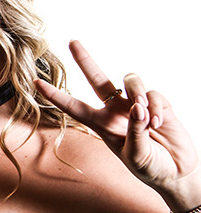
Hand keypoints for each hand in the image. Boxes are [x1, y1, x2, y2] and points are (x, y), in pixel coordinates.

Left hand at [35, 40, 200, 207]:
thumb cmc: (150, 167)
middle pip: (97, 80)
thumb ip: (134, 130)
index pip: (74, 107)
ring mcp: (136, 104)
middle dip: (85, 60)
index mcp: (101, 125)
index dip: (55, 95)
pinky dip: (157, 107)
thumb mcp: (135, 155)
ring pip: (130, 80)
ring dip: (138, 95)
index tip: (36, 81)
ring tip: (149, 121)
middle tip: (72, 41)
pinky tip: (160, 124)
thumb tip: (136, 105)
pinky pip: (153, 93)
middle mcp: (115, 110)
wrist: (177, 171)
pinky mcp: (157, 102)